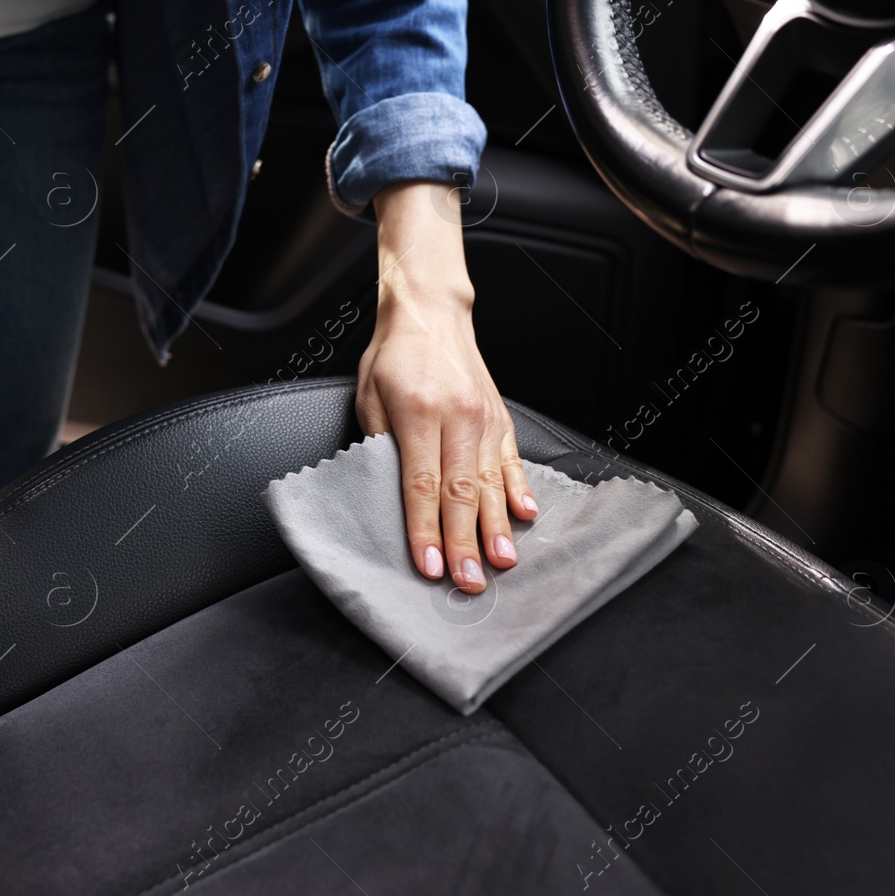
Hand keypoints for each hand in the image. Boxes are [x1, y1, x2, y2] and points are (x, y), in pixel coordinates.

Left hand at [355, 182, 536, 593]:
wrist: (430, 313)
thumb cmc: (394, 357)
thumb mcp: (369, 397)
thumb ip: (380, 445)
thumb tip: (388, 496)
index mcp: (419, 413)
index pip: (421, 484)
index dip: (425, 529)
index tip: (429, 564)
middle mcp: (458, 417)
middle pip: (461, 492)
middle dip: (464, 542)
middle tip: (468, 582)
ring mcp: (484, 418)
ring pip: (491, 482)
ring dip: (496, 527)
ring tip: (501, 562)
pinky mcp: (500, 418)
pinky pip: (512, 461)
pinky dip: (520, 491)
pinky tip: (526, 517)